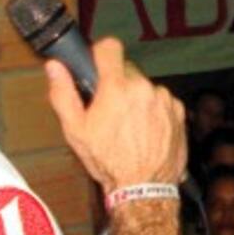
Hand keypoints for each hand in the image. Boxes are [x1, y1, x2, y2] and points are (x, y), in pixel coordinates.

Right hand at [45, 38, 187, 190]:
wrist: (143, 187)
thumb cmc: (108, 161)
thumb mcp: (76, 130)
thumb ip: (63, 93)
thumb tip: (55, 67)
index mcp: (117, 88)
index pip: (110, 47)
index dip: (100, 53)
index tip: (97, 64)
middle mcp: (144, 88)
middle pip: (127, 71)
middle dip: (117, 84)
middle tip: (109, 110)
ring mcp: (164, 99)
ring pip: (145, 87)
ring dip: (137, 99)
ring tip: (129, 126)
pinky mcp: (178, 111)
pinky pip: (162, 101)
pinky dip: (154, 111)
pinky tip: (145, 131)